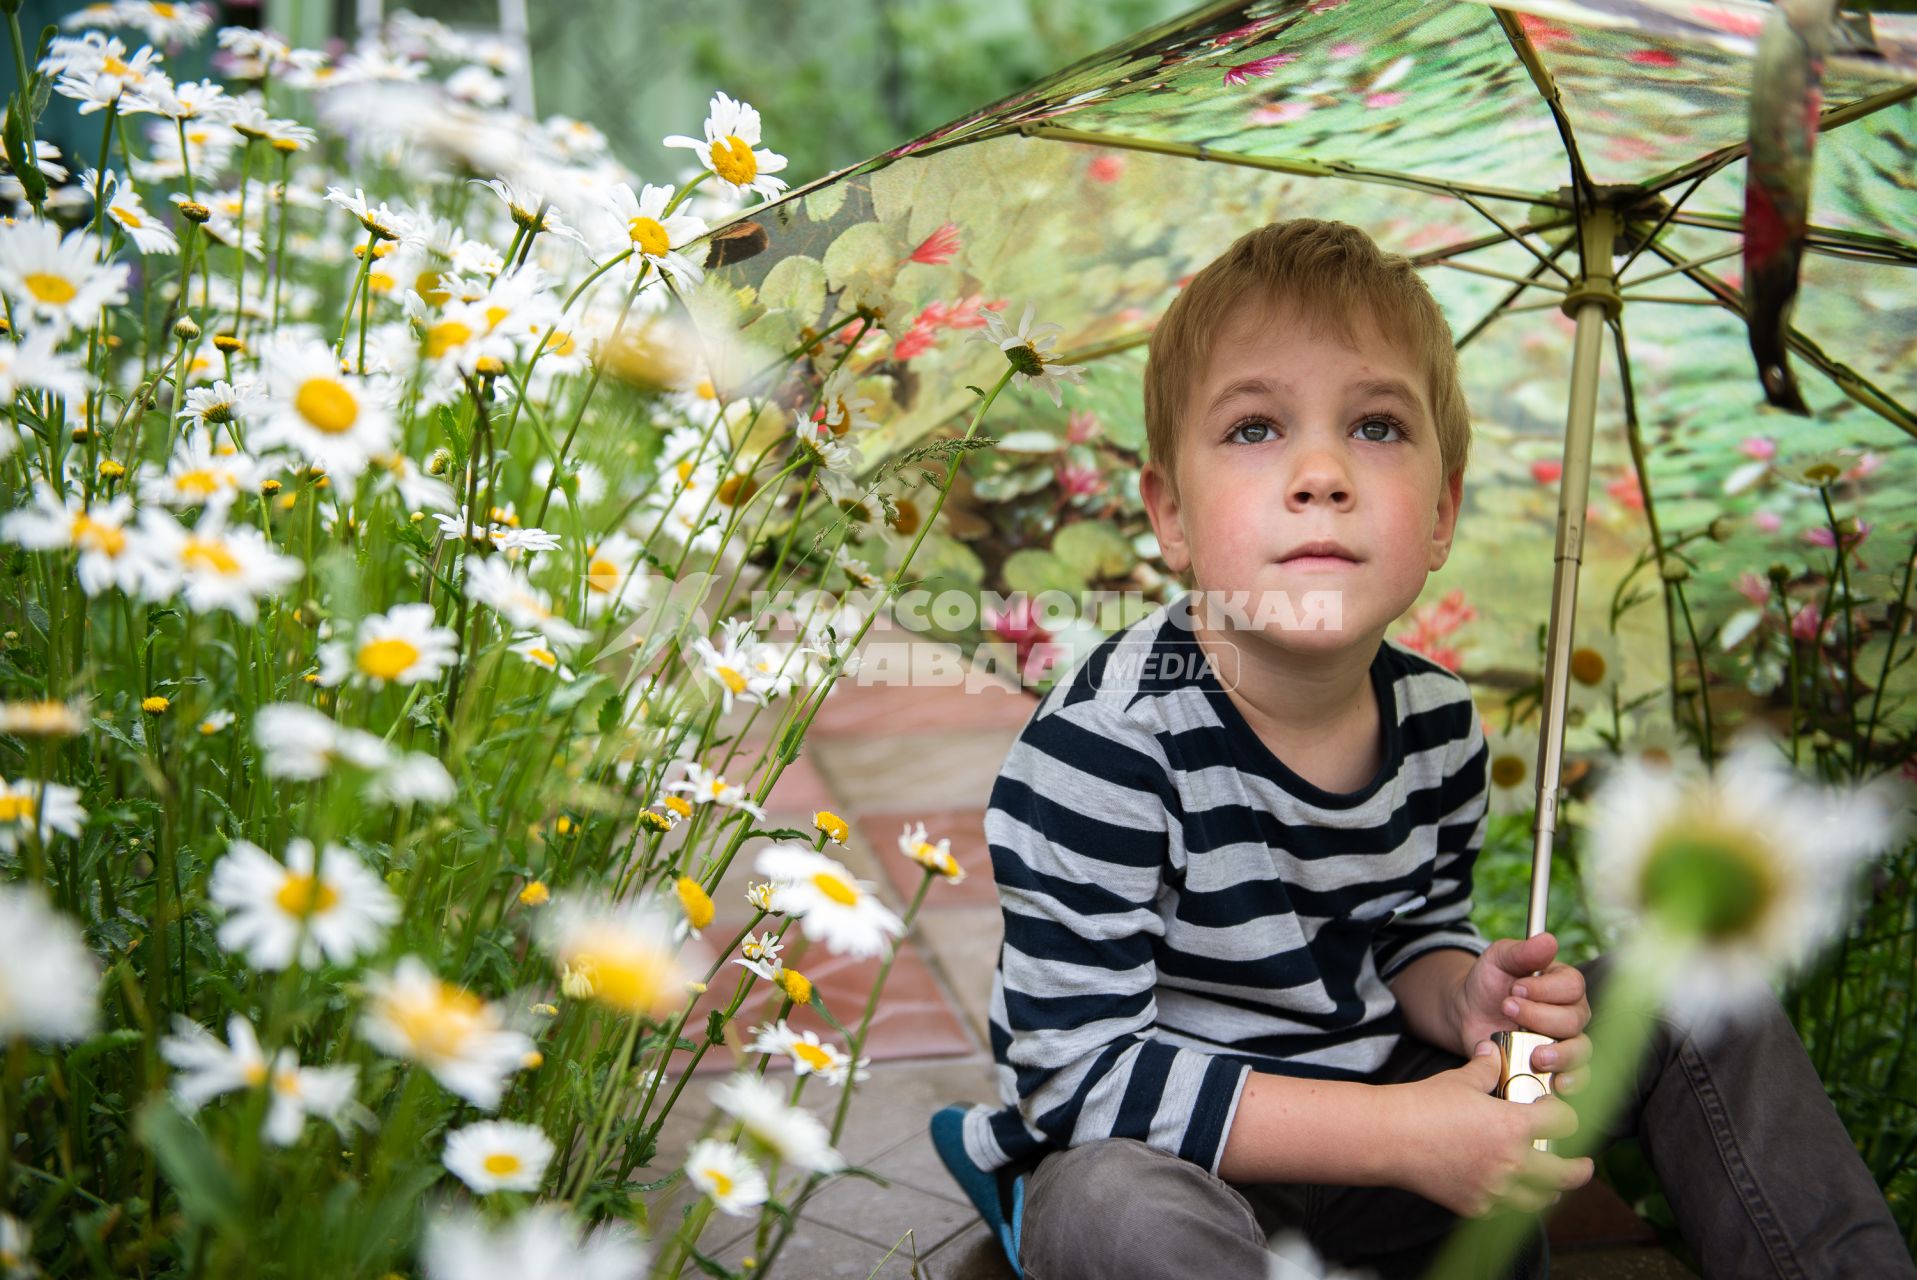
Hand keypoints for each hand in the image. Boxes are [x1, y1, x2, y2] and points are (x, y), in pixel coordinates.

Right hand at [1386, 1040, 1594, 1217]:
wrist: (1389, 1137)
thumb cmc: (1424, 1104)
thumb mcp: (1461, 1080)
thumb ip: (1486, 1066)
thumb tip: (1492, 1050)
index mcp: (1514, 1126)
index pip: (1564, 1123)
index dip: (1565, 1115)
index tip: (1558, 1113)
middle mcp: (1512, 1162)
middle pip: (1567, 1173)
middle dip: (1580, 1169)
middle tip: (1584, 1165)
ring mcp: (1495, 1189)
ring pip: (1542, 1198)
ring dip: (1551, 1190)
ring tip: (1551, 1182)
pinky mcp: (1476, 1206)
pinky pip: (1509, 1210)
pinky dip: (1516, 1201)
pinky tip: (1512, 1191)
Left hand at [1454, 932, 1592, 1094]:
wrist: (1467, 1015)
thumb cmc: (1488, 983)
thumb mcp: (1498, 959)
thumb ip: (1521, 952)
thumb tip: (1547, 940)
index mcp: (1564, 984)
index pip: (1572, 986)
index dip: (1546, 990)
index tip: (1515, 989)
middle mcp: (1572, 1014)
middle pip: (1574, 1020)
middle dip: (1541, 1018)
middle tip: (1508, 1011)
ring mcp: (1566, 1042)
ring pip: (1581, 1051)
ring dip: (1560, 1055)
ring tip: (1535, 1055)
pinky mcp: (1557, 1068)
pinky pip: (1577, 1079)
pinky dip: (1570, 1083)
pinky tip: (1555, 1084)